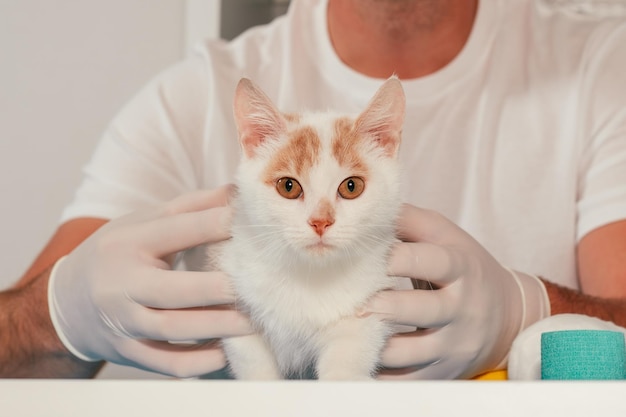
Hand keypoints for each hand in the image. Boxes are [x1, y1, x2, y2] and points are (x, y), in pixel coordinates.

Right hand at [48, 186, 251, 376]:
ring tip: (252, 322)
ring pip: (172, 330)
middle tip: (254, 287)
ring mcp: (123, 322)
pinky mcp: (128, 352)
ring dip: (217, 328)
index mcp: (128, 242)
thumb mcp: (143, 222)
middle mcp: (123, 283)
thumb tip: (238, 191)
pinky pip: (167, 364)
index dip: (215, 225)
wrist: (68, 302)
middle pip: (172, 290)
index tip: (251, 225)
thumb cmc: (117, 253)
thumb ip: (192, 207)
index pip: (175, 230)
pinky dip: (199, 363)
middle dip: (216, 290)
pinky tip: (226, 352)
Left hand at [363, 204, 549, 378]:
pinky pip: (408, 379)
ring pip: (410, 352)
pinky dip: (381, 373)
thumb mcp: (445, 236)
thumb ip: (408, 220)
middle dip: (382, 306)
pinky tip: (360, 359)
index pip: (431, 261)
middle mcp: (462, 307)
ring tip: (350, 330)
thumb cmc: (462, 266)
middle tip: (352, 303)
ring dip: (375, 343)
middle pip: (420, 309)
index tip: (363, 256)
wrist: (505, 313)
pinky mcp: (445, 371)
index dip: (396, 259)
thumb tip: (366, 207)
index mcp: (461, 267)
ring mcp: (455, 343)